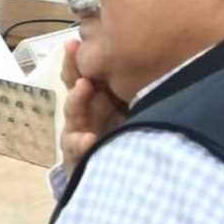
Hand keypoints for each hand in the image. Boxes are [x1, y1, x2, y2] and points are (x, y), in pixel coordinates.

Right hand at [55, 28, 125, 179]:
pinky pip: (76, 150)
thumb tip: (150, 60)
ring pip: (72, 114)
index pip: (83, 73)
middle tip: (75, 49)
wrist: (120, 183)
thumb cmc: (129, 140)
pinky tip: (89, 139)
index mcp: (97, 100)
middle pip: (74, 87)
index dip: (78, 57)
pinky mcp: (77, 158)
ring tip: (84, 86)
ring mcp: (78, 135)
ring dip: (77, 98)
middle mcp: (84, 115)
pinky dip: (82, 144)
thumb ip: (133, 92)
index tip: (77, 40)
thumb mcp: (131, 112)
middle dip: (73, 67)